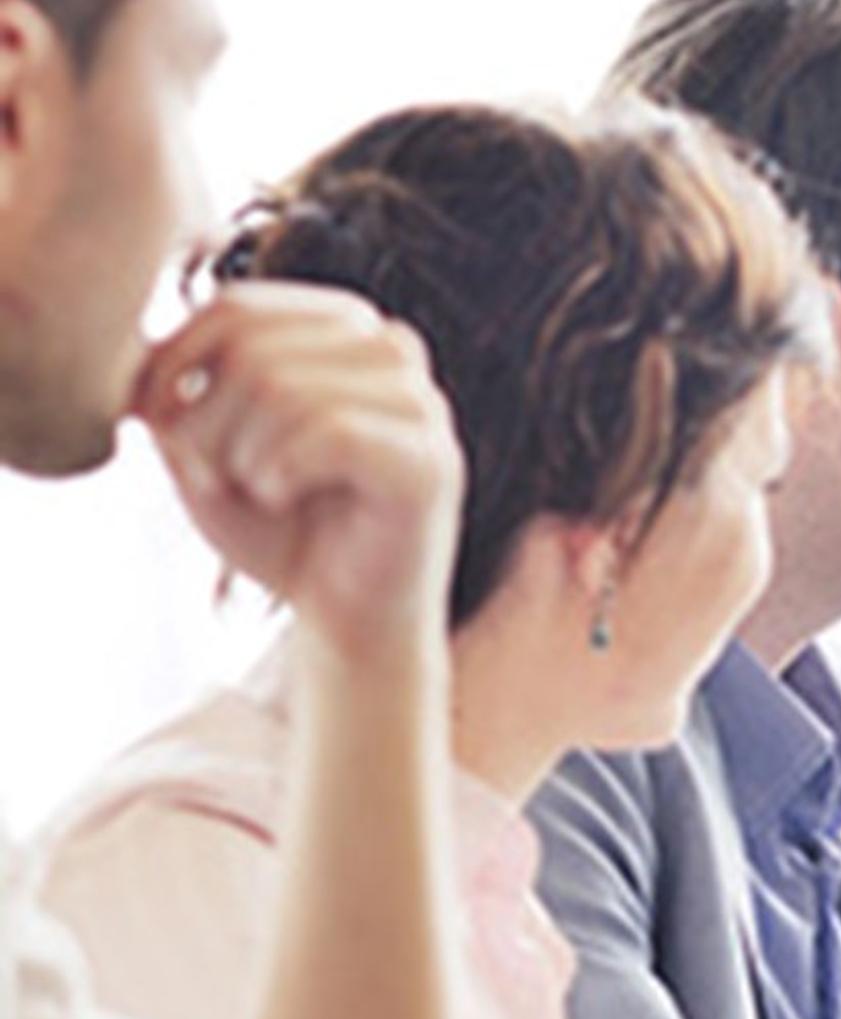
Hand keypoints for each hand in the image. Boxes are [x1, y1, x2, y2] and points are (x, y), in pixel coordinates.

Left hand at [132, 284, 462, 657]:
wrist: (346, 619)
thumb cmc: (278, 529)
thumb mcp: (201, 444)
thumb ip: (172, 384)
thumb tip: (137, 345)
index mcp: (345, 328)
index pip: (236, 307)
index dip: (172, 364)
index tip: (155, 427)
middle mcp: (393, 350)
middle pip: (253, 348)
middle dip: (204, 423)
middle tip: (211, 476)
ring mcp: (423, 403)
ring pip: (284, 389)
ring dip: (240, 456)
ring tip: (257, 490)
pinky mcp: (432, 462)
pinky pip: (328, 433)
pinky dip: (279, 474)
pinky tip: (285, 498)